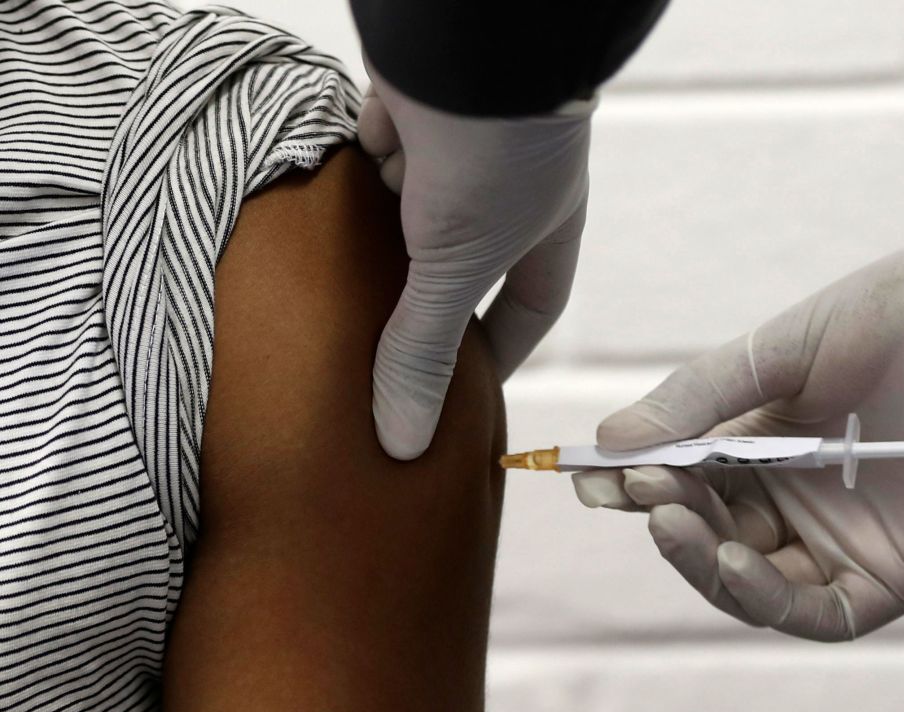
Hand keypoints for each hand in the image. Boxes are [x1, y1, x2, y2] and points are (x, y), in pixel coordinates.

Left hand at [358, 59, 592, 458]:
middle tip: (385, 356)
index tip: (468, 393)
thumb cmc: (498, 155)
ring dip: (381, 240)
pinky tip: (325, 208)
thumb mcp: (457, 266)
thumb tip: (402, 444)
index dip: (503, 351)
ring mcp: (456, 148)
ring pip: (411, 211)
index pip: (531, 307)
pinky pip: (375, 155)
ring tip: (337, 297)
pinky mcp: (407, 109)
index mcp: (544, 230)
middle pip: (463, 265)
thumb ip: (425, 349)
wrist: (467, 37)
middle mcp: (506, 192)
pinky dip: (355, 178)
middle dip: (427, 304)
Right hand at [573, 207, 903, 640]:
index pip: (689, 481)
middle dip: (668, 515)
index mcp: (773, 442)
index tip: (591, 474)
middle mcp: (803, 499)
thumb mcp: (780, 351)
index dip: (640, 482)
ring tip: (669, 515)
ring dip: (703, 559)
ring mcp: (847, 540)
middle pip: (713, 535)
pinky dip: (764, 595)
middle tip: (640, 486)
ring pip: (754, 582)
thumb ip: (699, 399)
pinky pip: (817, 611)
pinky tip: (729, 558)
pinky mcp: (894, 574)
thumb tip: (608, 446)